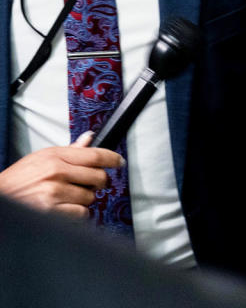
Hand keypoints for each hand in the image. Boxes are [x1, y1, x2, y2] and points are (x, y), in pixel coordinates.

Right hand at [0, 131, 124, 218]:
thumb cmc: (18, 179)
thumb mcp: (42, 158)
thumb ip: (69, 150)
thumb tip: (89, 137)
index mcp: (55, 156)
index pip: (95, 155)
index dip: (112, 159)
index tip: (119, 162)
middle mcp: (57, 172)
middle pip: (99, 177)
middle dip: (99, 183)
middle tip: (90, 185)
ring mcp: (54, 192)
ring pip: (90, 197)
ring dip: (84, 200)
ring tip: (67, 197)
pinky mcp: (52, 210)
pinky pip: (81, 214)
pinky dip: (77, 214)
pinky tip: (64, 209)